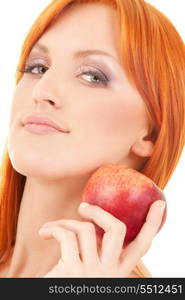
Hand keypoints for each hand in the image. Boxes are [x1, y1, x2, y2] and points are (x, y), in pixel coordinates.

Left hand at [38, 200, 164, 276]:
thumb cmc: (71, 285)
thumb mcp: (92, 272)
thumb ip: (99, 253)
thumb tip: (94, 222)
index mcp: (118, 272)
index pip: (143, 246)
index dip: (153, 222)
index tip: (159, 202)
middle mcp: (110, 273)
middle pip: (118, 230)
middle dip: (100, 212)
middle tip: (83, 207)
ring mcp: (92, 273)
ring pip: (86, 228)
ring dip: (65, 222)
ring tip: (51, 228)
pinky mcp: (72, 272)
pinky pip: (65, 236)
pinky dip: (53, 228)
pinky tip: (44, 233)